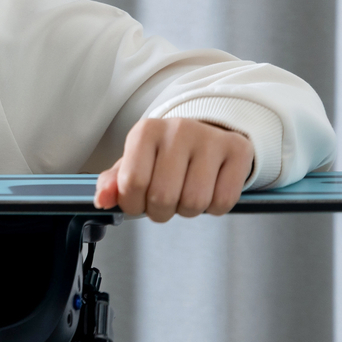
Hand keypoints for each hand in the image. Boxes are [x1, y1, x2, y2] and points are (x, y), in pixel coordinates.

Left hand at [93, 118, 253, 220]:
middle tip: (164, 202)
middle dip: (160, 212)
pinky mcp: (238, 150)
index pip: (132, 183)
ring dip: (187, 211)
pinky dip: (213, 208)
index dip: (133, 205)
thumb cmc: (164, 155)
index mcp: (146, 131)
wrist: (206, 134)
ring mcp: (210, 138)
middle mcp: (178, 129)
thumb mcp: (134, 163)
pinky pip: (223, 201)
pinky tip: (208, 190)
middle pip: (163, 197)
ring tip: (185, 194)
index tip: (138, 202)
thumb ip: (113, 183)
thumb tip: (102, 200)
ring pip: (194, 202)